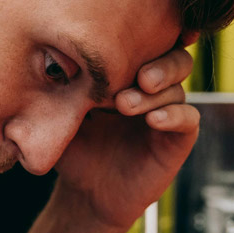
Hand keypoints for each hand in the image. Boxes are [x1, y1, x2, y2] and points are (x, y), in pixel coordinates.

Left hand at [53, 38, 200, 230]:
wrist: (86, 192)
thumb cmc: (74, 147)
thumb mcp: (63, 113)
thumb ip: (64, 85)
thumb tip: (45, 51)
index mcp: (130, 73)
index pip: (147, 43)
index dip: (140, 39)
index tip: (115, 44)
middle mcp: (153, 88)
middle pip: (174, 56)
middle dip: (159, 63)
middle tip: (138, 76)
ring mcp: (168, 112)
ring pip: (177, 88)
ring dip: (154, 94)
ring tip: (125, 104)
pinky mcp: (178, 139)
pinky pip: (188, 119)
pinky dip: (174, 116)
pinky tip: (153, 120)